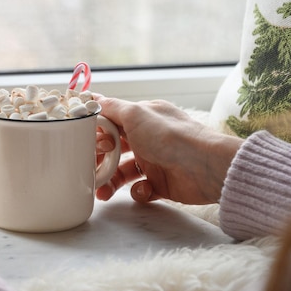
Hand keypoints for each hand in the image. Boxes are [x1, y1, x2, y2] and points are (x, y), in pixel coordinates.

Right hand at [95, 96, 242, 204]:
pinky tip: (144, 189)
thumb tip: (94, 98)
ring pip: (124, 172)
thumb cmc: (170, 137)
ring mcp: (155, 161)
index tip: (86, 142)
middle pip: (115, 149)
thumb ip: (111, 107)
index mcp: (143, 118)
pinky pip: (141, 189)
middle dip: (100, 160)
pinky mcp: (162, 183)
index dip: (97, 133)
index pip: (112, 123)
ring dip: (112, 181)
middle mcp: (148, 138)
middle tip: (91, 170)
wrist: (204, 167)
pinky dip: (138, 191)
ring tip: (103, 192)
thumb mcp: (135, 114)